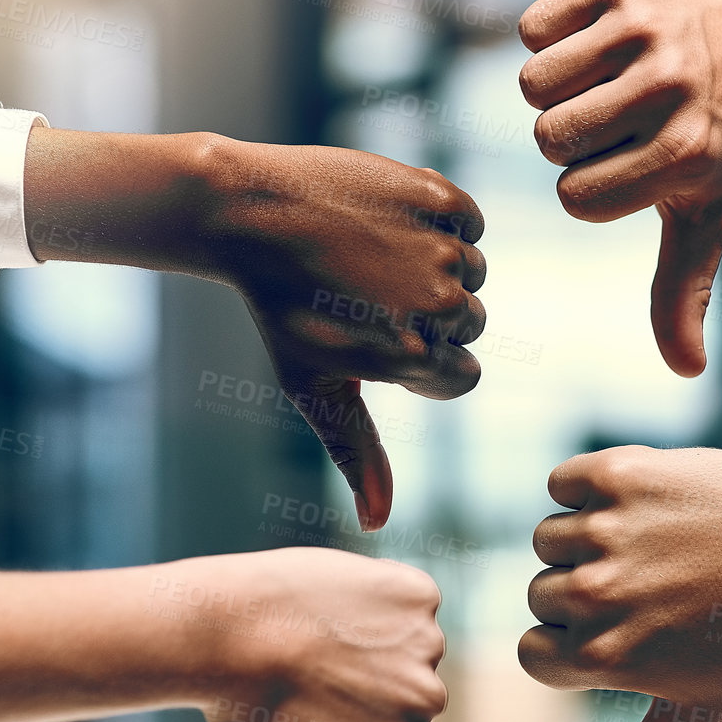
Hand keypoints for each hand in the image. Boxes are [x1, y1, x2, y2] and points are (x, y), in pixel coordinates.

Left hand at [0, 546, 447, 721]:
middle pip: (409, 694)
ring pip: (410, 644)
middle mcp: (430, 704)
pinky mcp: (417, 592)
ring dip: (372, 638)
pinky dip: (381, 596)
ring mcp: (428, 644)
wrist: (220, 633)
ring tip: (315, 639)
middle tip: (309, 678)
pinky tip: (334, 605)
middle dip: (366, 683)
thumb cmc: (250, 721)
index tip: (309, 719)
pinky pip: (411, 598)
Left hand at [200, 142, 485, 529]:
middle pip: (469, 325)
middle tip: (369, 295)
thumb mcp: (314, 387)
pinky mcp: (437, 195)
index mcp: (411, 357)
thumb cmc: (279, 308)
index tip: (377, 340)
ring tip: (374, 257)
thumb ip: (357, 454)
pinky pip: (470, 221)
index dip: (421, 364)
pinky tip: (391, 223)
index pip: (460, 378)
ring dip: (436, 268)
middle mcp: (434, 304)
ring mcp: (438, 247)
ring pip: (473, 272)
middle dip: (430, 316)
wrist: (248, 211)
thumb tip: (377, 526)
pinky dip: (443, 223)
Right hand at [518, 0, 721, 375]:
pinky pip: (532, 29)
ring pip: (533, 85)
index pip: (576, 198)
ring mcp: (644, 29)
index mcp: (685, 154)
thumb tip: (687, 371)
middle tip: (616, 121)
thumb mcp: (702, 216)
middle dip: (569, 138)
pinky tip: (597, 42)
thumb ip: (684, 294)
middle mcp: (669, 89)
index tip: (628, 166)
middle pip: (548, 139)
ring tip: (606, 82)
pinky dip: (550, 38)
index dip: (588, 188)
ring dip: (557, 89)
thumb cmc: (704, 139)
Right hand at [519, 445, 721, 721]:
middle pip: (542, 594)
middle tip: (662, 587)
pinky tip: (645, 504)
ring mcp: (605, 531)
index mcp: (604, 656)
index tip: (634, 632)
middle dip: (588, 592)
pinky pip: (563, 482)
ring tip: (660, 547)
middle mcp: (596, 595)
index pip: (536, 652)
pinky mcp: (619, 473)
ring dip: (589, 539)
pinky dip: (588, 487)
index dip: (578, 645)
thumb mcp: (699, 712)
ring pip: (550, 538)